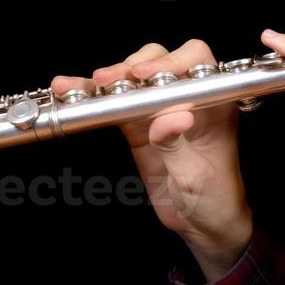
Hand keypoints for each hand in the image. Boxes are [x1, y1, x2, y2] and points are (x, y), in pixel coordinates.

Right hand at [49, 39, 251, 263]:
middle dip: (134, 65)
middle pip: (160, 61)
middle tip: (111, 81)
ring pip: (132, 78)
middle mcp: (186, 99)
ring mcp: (159, 110)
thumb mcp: (196, 176)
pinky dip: (91, 96)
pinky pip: (113, 104)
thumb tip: (170, 117)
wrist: (202, 224)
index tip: (146, 77)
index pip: (196, 63)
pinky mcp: (136, 125)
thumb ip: (178, 145)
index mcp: (213, 103)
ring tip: (85, 85)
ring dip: (108, 77)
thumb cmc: (214, 198)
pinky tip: (70, 90)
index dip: (171, 62)